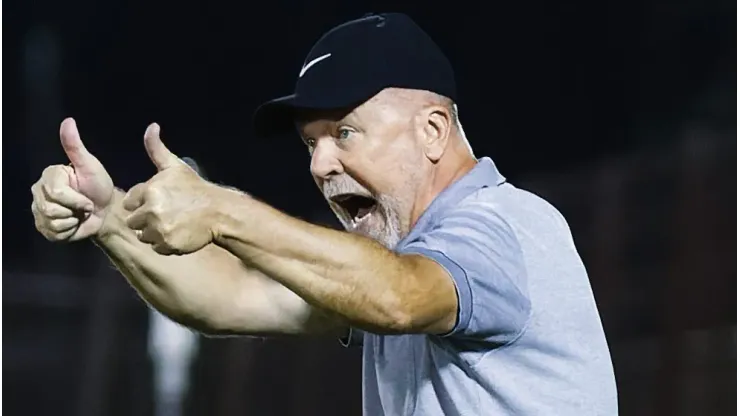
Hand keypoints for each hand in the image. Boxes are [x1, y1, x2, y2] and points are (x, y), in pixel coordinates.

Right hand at [31, 118, 114, 240]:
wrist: (106, 210)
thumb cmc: (99, 186)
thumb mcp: (90, 165)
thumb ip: (75, 146)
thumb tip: (68, 121)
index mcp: (49, 176)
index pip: (56, 193)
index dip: (77, 200)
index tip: (88, 197)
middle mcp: (39, 192)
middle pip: (52, 209)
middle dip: (76, 210)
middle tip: (84, 206)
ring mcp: (39, 211)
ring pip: (53, 222)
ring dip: (73, 221)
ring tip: (79, 214)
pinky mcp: (44, 228)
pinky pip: (54, 234)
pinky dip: (69, 231)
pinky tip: (74, 223)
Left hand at [123, 123, 219, 254]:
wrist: (219, 212)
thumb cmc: (195, 189)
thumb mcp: (175, 167)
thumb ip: (156, 149)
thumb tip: (152, 126)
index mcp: (149, 190)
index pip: (130, 203)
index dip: (143, 203)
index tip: (160, 202)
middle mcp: (151, 210)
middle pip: (134, 221)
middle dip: (147, 219)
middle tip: (167, 215)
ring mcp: (159, 229)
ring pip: (144, 236)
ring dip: (155, 233)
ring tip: (173, 224)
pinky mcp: (167, 244)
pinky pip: (156, 248)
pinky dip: (166, 244)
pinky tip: (178, 234)